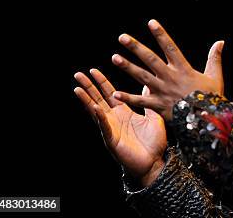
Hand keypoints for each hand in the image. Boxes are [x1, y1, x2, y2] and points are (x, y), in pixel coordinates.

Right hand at [73, 69, 166, 186]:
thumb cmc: (154, 142)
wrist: (155, 162)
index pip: (110, 93)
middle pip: (98, 99)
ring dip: (87, 100)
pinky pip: (105, 127)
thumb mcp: (154, 117)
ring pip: (96, 112)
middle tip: (78, 74)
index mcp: (123, 112)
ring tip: (78, 89)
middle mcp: (114, 119)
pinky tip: (95, 108)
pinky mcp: (112, 140)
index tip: (93, 70)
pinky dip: (100, 118)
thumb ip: (148, 101)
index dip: (101, 82)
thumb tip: (148, 84)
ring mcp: (111, 129)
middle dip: (88, 87)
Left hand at [110, 19, 224, 120]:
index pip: (170, 47)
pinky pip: (141, 101)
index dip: (161, 34)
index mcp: (183, 69)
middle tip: (122, 37)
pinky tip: (115, 94)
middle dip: (136, 47)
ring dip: (128, 67)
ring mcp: (163, 91)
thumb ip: (215, 58)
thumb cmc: (212, 98)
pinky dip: (128, 98)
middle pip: (150, 59)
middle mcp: (170, 77)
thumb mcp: (215, 76)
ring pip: (142, 77)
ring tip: (114, 57)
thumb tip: (220, 41)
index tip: (151, 22)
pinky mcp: (158, 105)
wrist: (208, 120)